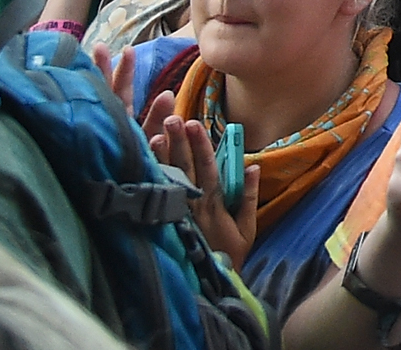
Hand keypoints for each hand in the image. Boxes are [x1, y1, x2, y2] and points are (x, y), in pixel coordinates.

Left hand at [147, 102, 258, 264]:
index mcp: (213, 205)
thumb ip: (249, 196)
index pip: (207, 168)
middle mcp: (192, 206)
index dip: (201, 145)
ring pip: (169, 179)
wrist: (206, 283)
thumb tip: (253, 166)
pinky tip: (147, 160)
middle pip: (185, 169)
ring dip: (164, 156)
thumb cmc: (230, 254)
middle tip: (173, 118)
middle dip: (179, 142)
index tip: (195, 124)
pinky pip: (159, 194)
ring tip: (158, 132)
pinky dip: (154, 176)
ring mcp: (177, 213)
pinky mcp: (166, 220)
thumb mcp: (247, 228)